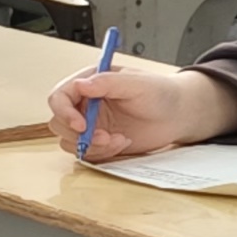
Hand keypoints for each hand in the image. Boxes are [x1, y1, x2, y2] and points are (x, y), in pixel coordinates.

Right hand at [47, 62, 236, 161]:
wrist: (178, 115)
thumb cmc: (160, 92)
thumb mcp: (137, 83)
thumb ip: (108, 82)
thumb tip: (80, 85)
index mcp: (90, 82)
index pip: (60, 96)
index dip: (64, 112)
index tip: (81, 125)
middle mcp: (85, 104)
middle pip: (59, 122)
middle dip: (78, 134)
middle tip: (105, 137)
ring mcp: (91, 124)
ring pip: (70, 141)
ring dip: (91, 146)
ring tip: (118, 140)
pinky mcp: (100, 142)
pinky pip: (87, 154)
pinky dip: (102, 154)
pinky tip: (122, 143)